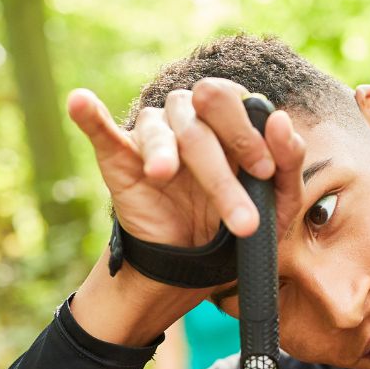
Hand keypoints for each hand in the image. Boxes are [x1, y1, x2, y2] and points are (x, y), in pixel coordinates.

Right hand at [67, 80, 306, 249]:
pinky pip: (102, 131)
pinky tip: (80, 101)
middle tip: (235, 209)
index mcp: (231, 120)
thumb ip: (288, 165)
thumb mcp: (277, 206)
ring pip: (163, 131)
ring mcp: (154, 135)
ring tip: (165, 176)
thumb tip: (280, 120)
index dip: (250, 135)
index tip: (263, 174)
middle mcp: (191, 117)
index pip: (237, 102)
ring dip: (166, 156)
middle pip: (201, 116)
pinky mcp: (121, 158)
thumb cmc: (238, 226)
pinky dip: (91, 116)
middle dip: (220, 163)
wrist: (196, 266)